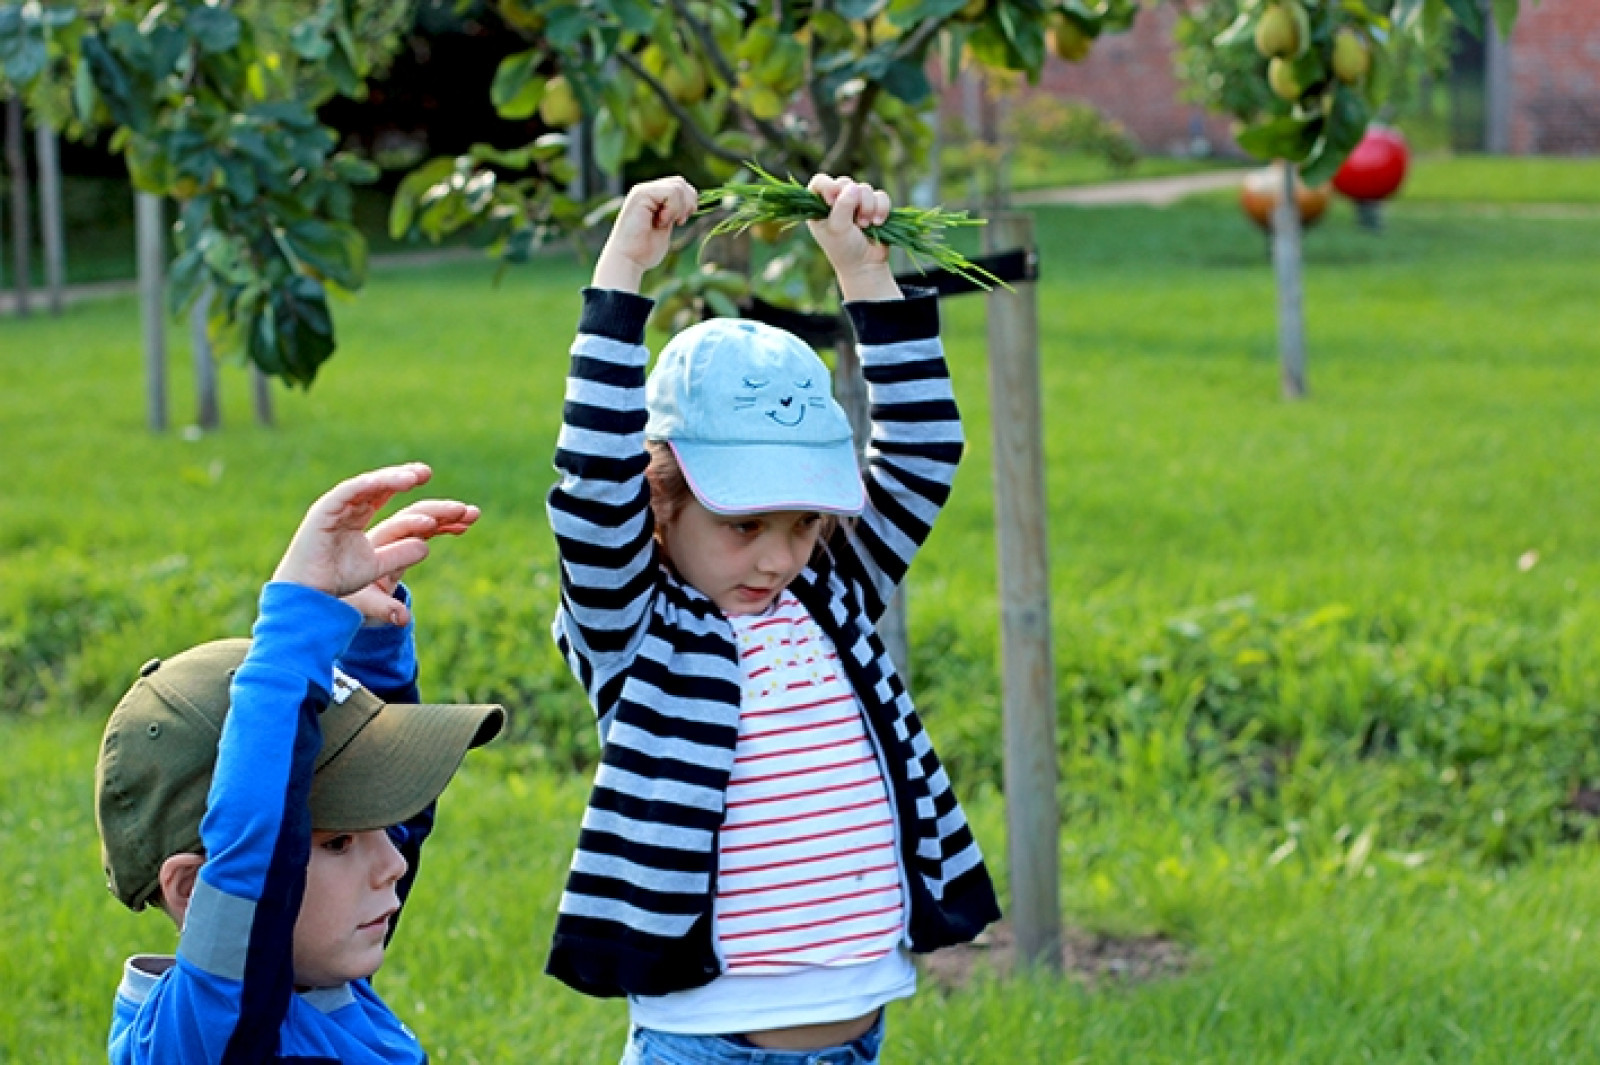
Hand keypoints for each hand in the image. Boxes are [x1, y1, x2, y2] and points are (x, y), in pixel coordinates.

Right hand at [272, 464, 466, 616]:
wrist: (308, 593)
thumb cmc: (337, 577)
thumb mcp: (378, 567)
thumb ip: (400, 555)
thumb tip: (426, 546)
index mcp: (359, 515)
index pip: (388, 494)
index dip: (410, 488)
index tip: (427, 485)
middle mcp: (349, 506)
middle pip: (382, 485)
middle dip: (405, 477)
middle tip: (426, 473)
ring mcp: (336, 506)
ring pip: (366, 485)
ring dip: (389, 479)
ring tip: (412, 478)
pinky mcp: (322, 512)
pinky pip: (345, 493)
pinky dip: (363, 486)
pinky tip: (382, 483)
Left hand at [342, 498, 480, 626]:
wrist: (342, 591)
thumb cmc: (352, 598)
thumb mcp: (365, 604)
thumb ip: (383, 608)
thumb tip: (404, 618)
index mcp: (372, 545)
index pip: (395, 527)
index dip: (413, 523)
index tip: (432, 523)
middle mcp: (385, 535)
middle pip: (413, 515)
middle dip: (437, 510)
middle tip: (461, 509)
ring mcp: (398, 536)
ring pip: (424, 518)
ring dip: (447, 514)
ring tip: (473, 513)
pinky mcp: (406, 541)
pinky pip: (429, 529)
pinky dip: (446, 525)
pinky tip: (464, 525)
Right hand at [592, 176, 698, 293]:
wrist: (628, 260)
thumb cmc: (644, 250)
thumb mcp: (665, 226)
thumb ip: (674, 211)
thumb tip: (693, 203)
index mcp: (652, 197)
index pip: (679, 185)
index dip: (688, 201)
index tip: (682, 221)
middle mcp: (646, 190)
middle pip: (680, 182)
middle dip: (688, 203)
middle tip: (679, 222)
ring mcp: (643, 190)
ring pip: (678, 186)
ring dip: (679, 208)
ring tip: (665, 223)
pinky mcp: (641, 194)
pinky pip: (671, 192)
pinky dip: (672, 209)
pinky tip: (661, 222)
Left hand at [806, 174, 901, 301]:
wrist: (866, 265)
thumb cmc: (844, 249)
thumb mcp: (837, 229)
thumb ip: (842, 207)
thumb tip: (854, 187)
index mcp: (820, 206)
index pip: (820, 182)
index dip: (828, 186)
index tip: (833, 201)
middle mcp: (837, 201)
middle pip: (845, 183)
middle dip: (853, 201)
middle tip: (855, 222)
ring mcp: (856, 202)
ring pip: (865, 188)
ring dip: (868, 207)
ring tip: (865, 225)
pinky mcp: (874, 205)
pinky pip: (881, 196)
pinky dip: (881, 208)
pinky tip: (878, 222)